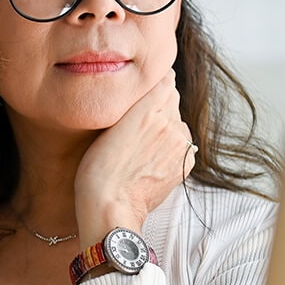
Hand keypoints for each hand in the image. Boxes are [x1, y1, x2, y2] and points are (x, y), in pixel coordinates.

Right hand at [74, 70, 195, 239]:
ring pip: (177, 122)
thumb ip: (133, 102)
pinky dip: (172, 147)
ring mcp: (180, 143)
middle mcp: (170, 121)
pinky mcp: (186, 161)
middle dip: (158, 107)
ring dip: (165, 127)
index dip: (153, 83)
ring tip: (141, 146)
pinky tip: (151, 159)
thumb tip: (153, 84)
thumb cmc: (98, 167)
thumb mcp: (106, 124)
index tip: (142, 91)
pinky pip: (182, 143)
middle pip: (172, 100)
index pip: (164, 78)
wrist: (111, 205)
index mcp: (148, 107)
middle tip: (134, 126)